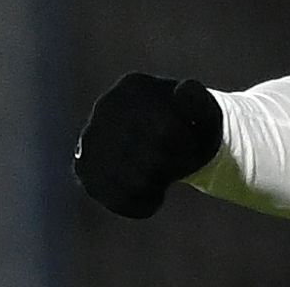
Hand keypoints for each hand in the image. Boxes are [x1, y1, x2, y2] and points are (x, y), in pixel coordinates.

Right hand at [73, 72, 222, 217]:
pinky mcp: (84, 171)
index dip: (189, 144)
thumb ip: (199, 101)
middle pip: (150, 158)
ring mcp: (89, 141)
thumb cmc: (191, 124)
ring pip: (134, 183)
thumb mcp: (204, 110)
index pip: (166, 132)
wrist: (171, 138)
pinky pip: (120, 201)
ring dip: (161, 181)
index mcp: (133, 88)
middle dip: (176, 163)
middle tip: (181, 156)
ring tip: (165, 167)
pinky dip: (145, 201)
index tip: (192, 138)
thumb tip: (183, 89)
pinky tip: (152, 185)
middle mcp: (103, 111)